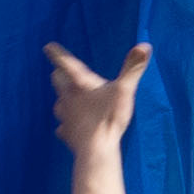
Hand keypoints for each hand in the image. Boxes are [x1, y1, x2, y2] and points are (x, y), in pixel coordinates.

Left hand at [45, 39, 148, 156]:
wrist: (96, 148)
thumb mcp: (125, 90)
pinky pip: (63, 127)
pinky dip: (66, 124)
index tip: (48, 47)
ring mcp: (65, 116)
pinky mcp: (66, 133)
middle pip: (57, 81)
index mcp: (79, 84)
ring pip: (58, 103)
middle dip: (59, 75)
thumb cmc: (109, 117)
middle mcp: (67, 98)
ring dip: (63, 99)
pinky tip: (69, 127)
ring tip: (67, 98)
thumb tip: (145, 45)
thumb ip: (134, 68)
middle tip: (60, 71)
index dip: (57, 54)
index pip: (65, 63)